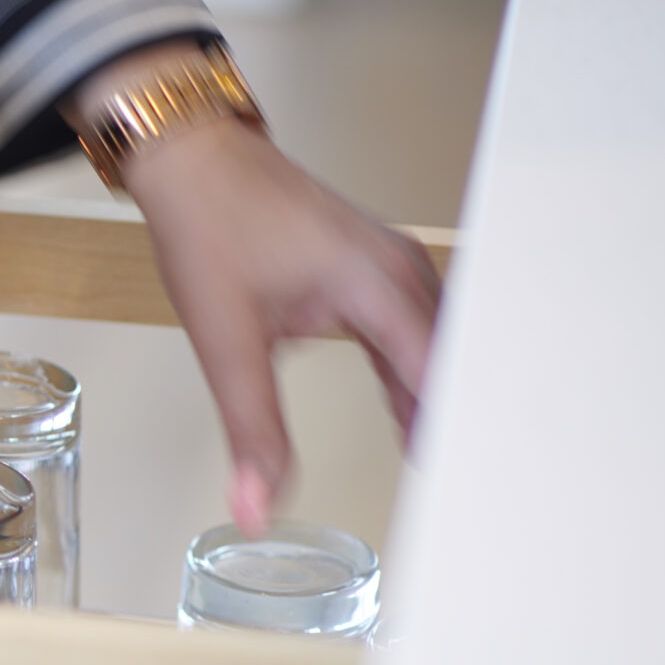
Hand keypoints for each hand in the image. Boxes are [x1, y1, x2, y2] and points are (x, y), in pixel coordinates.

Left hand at [115, 114, 440, 535]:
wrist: (193, 161)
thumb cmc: (210, 223)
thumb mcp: (225, 341)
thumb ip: (252, 430)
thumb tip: (256, 503)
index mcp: (380, 284)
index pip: (444, 382)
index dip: (458, 443)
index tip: (467, 495)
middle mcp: (402, 271)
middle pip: (455, 368)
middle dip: (461, 431)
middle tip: (470, 498)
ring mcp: (394, 265)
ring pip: (441, 350)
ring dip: (444, 405)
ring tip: (452, 471)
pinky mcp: (376, 267)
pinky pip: (418, 331)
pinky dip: (419, 376)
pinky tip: (412, 415)